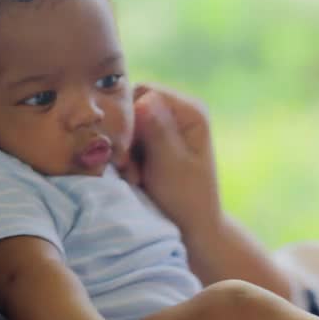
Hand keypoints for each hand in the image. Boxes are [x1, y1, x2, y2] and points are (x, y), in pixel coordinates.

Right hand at [116, 85, 223, 241]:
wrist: (193, 227)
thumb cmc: (186, 198)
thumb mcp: (170, 164)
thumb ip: (157, 130)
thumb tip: (144, 98)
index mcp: (190, 111)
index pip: (143, 92)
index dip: (128, 118)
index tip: (126, 151)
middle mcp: (180, 112)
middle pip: (133, 108)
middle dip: (126, 138)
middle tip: (130, 169)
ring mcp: (168, 127)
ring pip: (128, 126)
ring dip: (125, 152)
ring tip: (136, 177)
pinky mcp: (157, 143)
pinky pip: (130, 141)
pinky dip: (127, 159)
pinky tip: (136, 178)